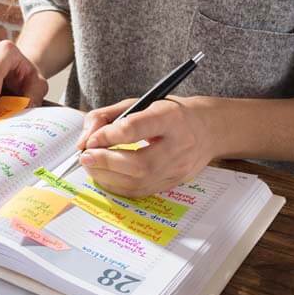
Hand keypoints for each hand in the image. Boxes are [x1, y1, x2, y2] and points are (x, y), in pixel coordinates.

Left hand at [75, 96, 216, 197]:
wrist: (209, 129)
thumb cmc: (170, 113)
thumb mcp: (139, 103)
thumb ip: (107, 116)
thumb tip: (84, 140)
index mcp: (171, 118)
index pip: (136, 128)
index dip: (108, 136)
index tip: (90, 140)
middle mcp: (179, 145)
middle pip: (139, 163)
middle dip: (105, 162)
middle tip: (85, 157)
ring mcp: (179, 168)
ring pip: (138, 182)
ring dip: (107, 177)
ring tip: (91, 166)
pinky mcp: (175, 183)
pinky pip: (141, 191)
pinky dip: (117, 186)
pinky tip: (105, 176)